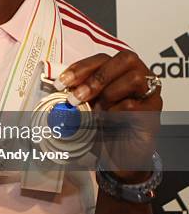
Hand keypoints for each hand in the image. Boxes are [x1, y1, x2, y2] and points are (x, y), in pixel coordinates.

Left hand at [56, 51, 162, 181]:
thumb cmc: (105, 126)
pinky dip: (116, 113)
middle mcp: (139, 75)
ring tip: (97, 112)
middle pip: (124, 59)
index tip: (62, 82)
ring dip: (108, 95)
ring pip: (133, 79)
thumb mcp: (87, 104)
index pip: (102, 58)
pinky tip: (109, 122)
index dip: (81, 67)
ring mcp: (149, 92)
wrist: (120, 155)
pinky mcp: (154, 111)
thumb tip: (59, 84)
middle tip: (76, 97)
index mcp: (120, 70)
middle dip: (96, 78)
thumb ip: (78, 91)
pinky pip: (135, 105)